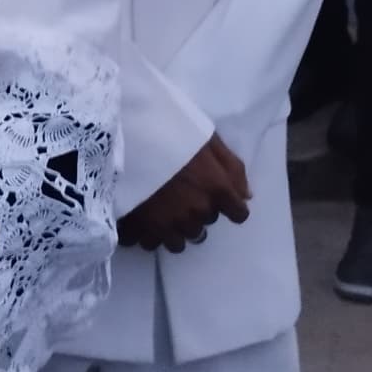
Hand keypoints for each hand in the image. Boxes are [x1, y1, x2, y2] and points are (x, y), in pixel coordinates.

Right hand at [118, 135, 250, 253]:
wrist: (124, 131)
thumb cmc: (169, 127)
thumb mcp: (207, 138)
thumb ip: (232, 168)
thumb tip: (246, 196)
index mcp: (216, 188)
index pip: (238, 214)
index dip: (229, 206)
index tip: (218, 198)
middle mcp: (196, 212)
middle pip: (204, 227)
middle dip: (196, 214)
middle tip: (181, 194)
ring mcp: (168, 223)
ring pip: (178, 242)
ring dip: (174, 229)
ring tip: (161, 210)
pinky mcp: (141, 228)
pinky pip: (150, 243)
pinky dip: (147, 234)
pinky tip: (141, 218)